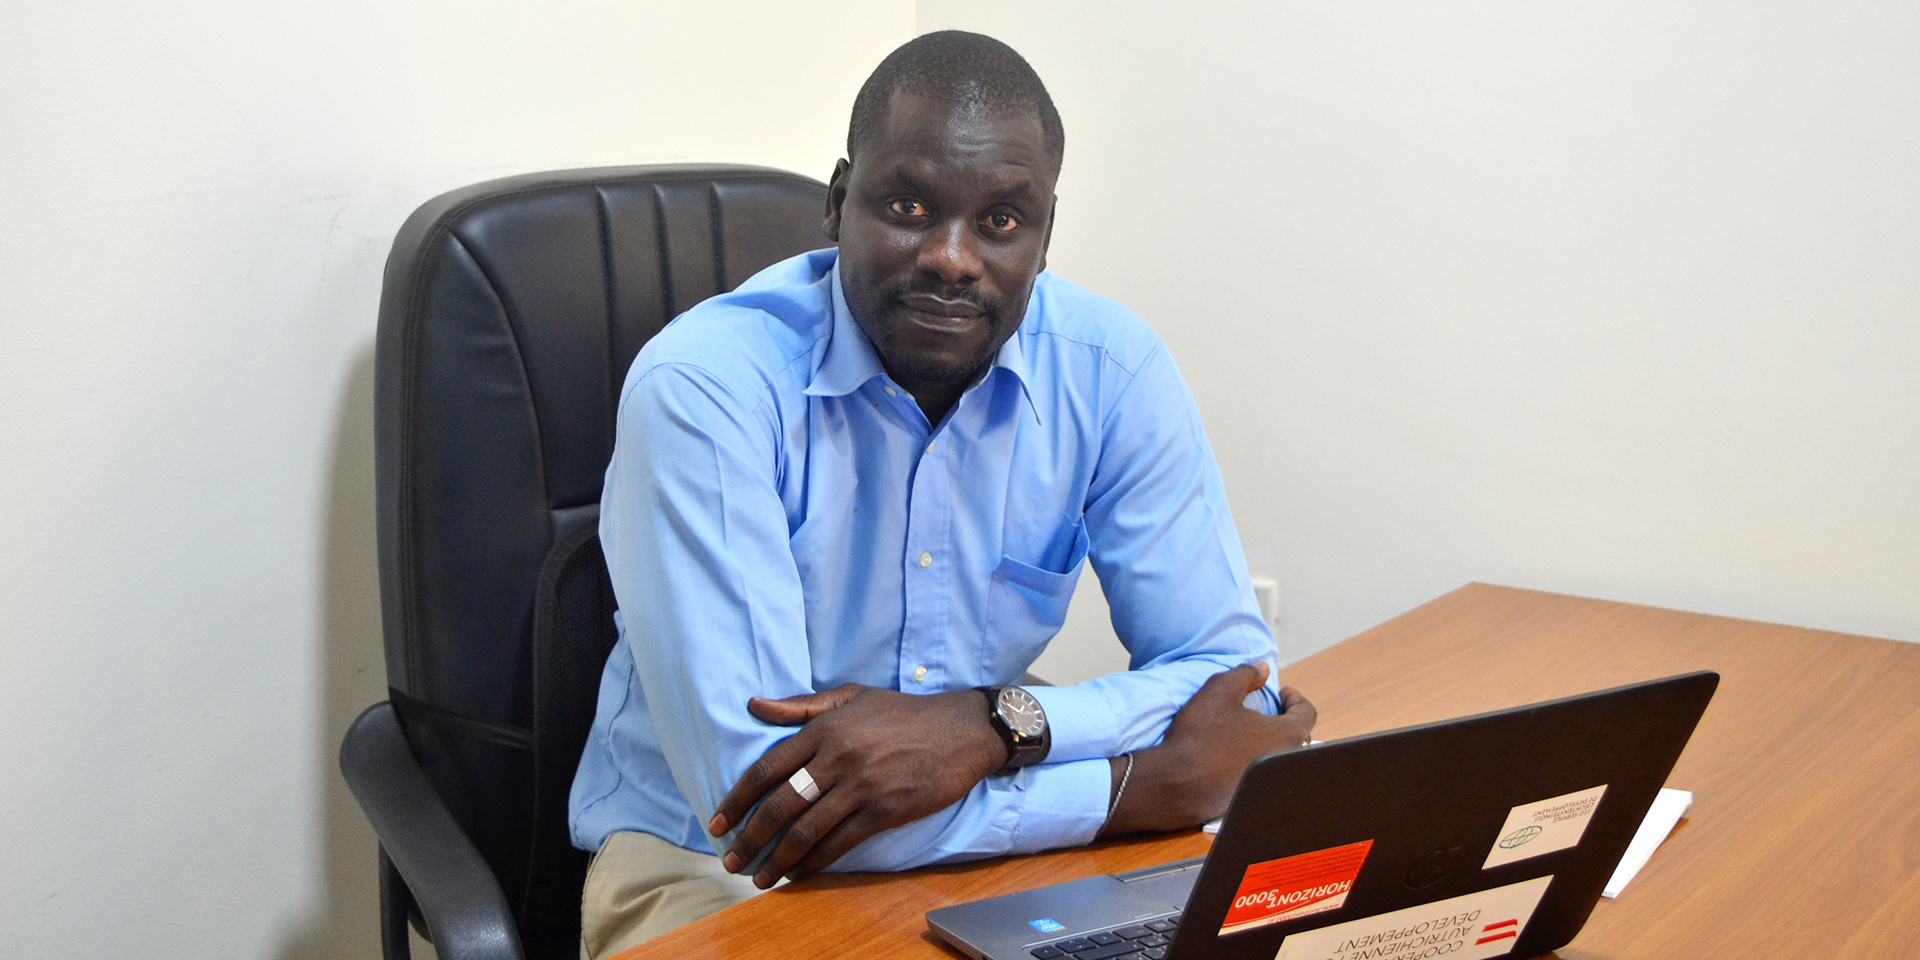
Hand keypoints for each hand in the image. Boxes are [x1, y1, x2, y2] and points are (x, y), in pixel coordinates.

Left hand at [707, 684, 1007, 886]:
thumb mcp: (851, 697)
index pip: (767, 768)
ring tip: (757, 876)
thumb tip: (754, 705)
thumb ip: (801, 706)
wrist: (960, 731)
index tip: (717, 821)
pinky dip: (813, 864)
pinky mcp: (884, 811)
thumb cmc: (903, 713)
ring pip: (806, 830)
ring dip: (776, 858)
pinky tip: (796, 875)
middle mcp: (838, 757)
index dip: (738, 798)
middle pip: (780, 804)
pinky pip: (839, 844)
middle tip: (730, 859)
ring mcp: (862, 786)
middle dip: (749, 837)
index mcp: (825, 729)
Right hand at [1098, 662, 1315, 837]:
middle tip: (1267, 710)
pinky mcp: (1252, 799)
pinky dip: (1257, 763)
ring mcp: (1269, 785)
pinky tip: (1235, 757)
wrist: (1176, 783)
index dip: (1295, 698)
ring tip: (1251, 733)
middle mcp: (1284, 763)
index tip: (1281, 693)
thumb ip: (1246, 674)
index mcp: (1286, 735)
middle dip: (1286, 720)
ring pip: (1280, 758)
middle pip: (1298, 737)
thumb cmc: (1200, 735)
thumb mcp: (1219, 690)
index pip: (1307, 713)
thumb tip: (1263, 668)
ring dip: (1271, 743)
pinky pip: (1264, 778)